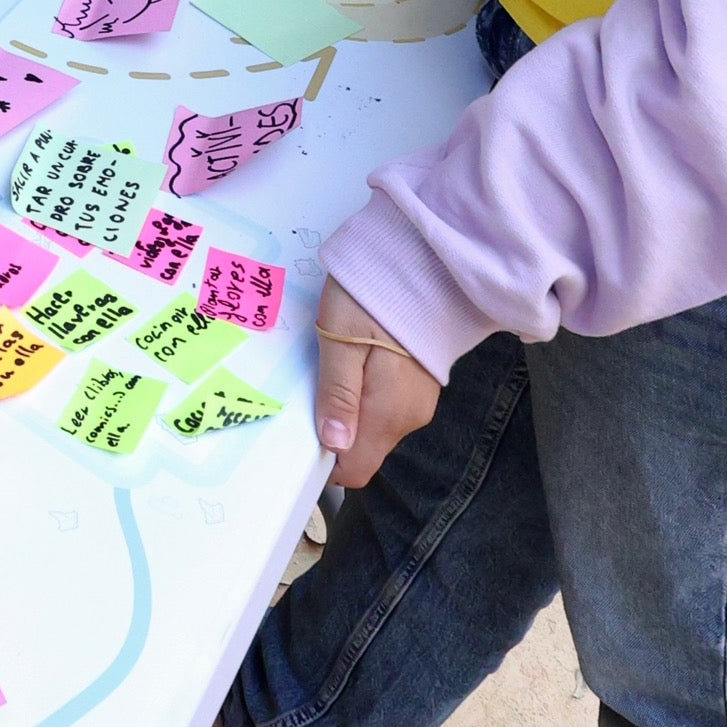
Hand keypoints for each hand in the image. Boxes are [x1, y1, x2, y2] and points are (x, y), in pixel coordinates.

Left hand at [312, 283, 442, 485]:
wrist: (425, 258)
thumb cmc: (375, 292)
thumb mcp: (342, 337)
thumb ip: (338, 393)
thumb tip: (334, 445)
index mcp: (390, 412)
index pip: (357, 469)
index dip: (326, 461)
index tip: (301, 431)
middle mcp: (409, 416)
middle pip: (362, 448)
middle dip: (333, 430)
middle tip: (310, 384)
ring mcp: (417, 399)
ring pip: (372, 426)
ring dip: (347, 407)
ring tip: (329, 363)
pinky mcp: (418, 383)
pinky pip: (384, 405)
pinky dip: (363, 392)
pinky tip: (351, 357)